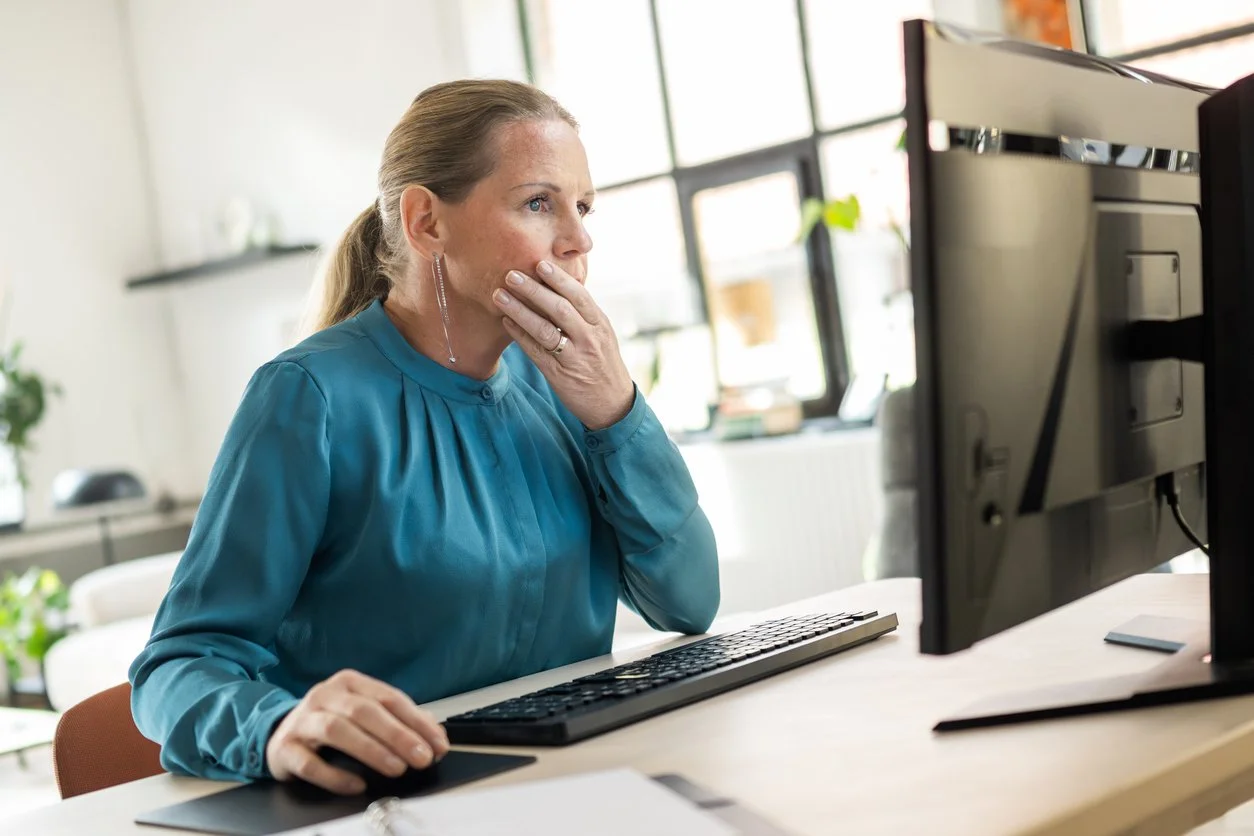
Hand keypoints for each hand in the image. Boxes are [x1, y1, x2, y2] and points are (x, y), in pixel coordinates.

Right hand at [265, 669, 449, 794]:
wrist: (279, 734)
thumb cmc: (331, 723)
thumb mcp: (364, 713)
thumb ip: (399, 721)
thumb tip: (435, 737)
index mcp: (350, 683)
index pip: (389, 698)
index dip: (417, 722)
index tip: (438, 744)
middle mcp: (325, 695)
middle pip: (365, 711)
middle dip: (398, 735)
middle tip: (422, 758)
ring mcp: (303, 720)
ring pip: (337, 731)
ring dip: (371, 750)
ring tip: (397, 768)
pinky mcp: (285, 748)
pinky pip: (310, 763)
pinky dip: (335, 776)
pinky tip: (357, 785)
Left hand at [494, 260, 634, 429]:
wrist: (613, 403)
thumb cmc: (603, 363)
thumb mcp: (602, 335)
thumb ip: (583, 314)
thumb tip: (560, 285)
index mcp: (599, 325)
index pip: (580, 296)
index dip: (559, 279)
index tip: (540, 264)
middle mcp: (589, 339)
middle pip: (560, 309)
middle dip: (534, 290)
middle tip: (512, 275)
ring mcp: (574, 357)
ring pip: (545, 330)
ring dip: (520, 310)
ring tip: (499, 296)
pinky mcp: (560, 375)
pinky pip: (536, 352)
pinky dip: (520, 335)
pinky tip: (506, 322)